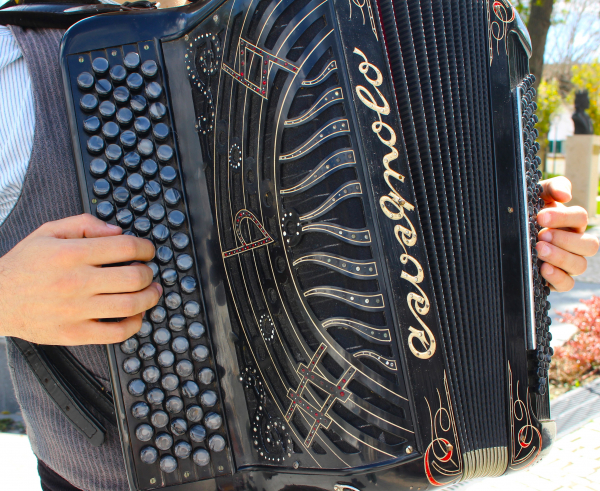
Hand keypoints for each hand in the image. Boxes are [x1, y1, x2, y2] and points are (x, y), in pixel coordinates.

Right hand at [0, 214, 161, 344]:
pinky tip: (136, 315)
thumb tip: (117, 230)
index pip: (125, 247)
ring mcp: (76, 310)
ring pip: (130, 305)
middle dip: (149, 273)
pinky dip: (135, 324)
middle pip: (133, 277)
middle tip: (148, 271)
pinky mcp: (74, 333)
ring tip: (151, 291)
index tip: (148, 251)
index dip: (145, 248)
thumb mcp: (48, 232)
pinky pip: (116, 333)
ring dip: (150, 297)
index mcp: (71, 254)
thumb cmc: (24, 266)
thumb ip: (84, 224)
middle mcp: (76, 282)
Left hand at [536, 177, 598, 291]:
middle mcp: (575, 244)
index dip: (563, 217)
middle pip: (589, 245)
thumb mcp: (537, 195)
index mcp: (572, 223)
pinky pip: (567, 284)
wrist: (508, 232)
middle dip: (565, 240)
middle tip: (541, 236)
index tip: (541, 216)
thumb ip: (553, 188)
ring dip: (560, 257)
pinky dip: (557, 277)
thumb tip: (565, 195)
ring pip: (579, 265)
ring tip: (539, 250)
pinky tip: (543, 268)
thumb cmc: (527, 212)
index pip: (580, 218)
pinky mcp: (557, 280)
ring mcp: (568, 263)